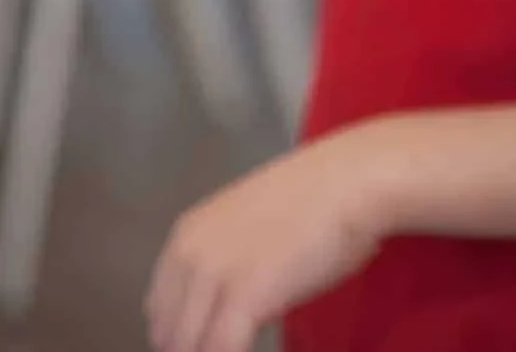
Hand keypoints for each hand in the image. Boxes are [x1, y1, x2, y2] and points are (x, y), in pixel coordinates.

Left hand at [146, 127, 389, 351]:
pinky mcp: (243, 297)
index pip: (160, 310)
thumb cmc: (321, 201)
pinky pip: (221, 350)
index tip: (217, 341)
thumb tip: (224, 312)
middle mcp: (188, 255)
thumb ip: (226, 265)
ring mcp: (214, 275)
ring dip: (218, 349)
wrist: (355, 180)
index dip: (187, 335)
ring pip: (189, 347)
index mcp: (186, 236)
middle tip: (238, 340)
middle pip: (168, 335)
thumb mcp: (251, 227)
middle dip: (201, 347)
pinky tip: (260, 345)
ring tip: (251, 340)